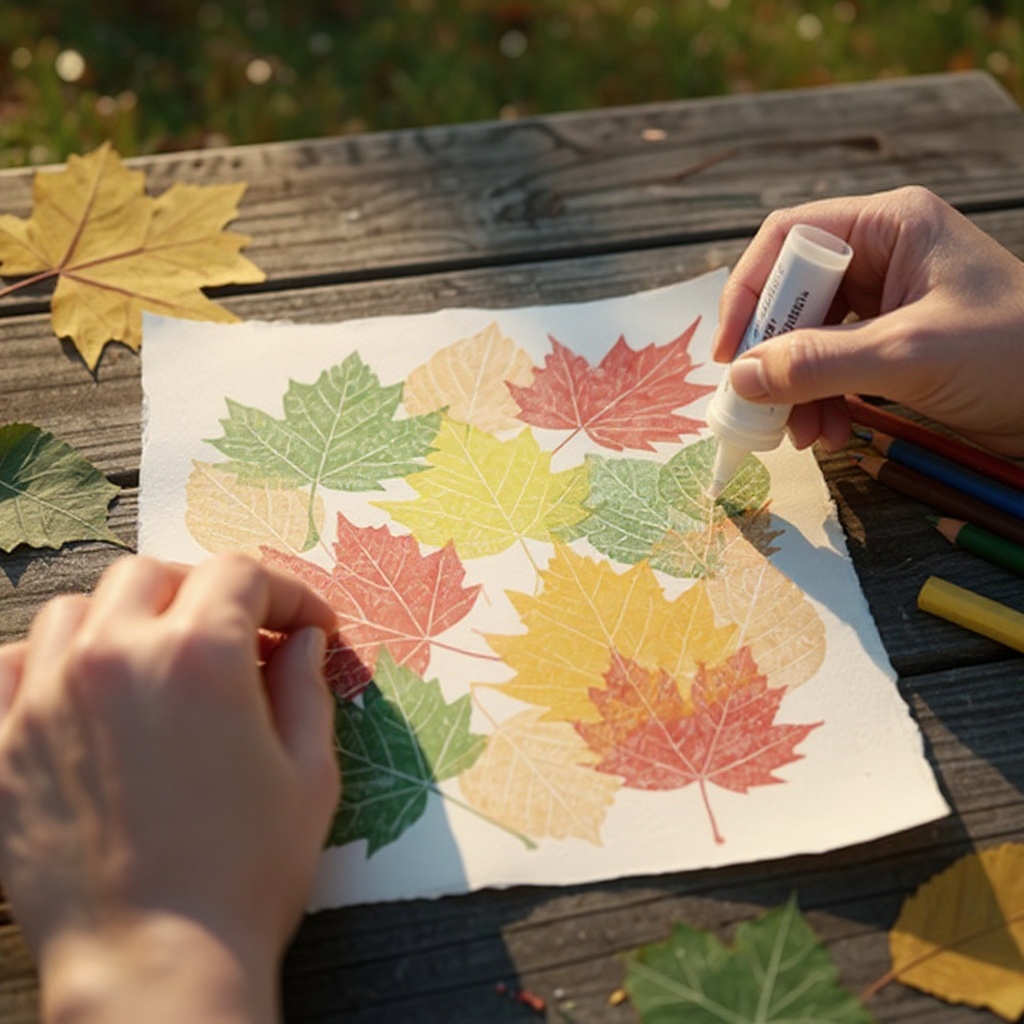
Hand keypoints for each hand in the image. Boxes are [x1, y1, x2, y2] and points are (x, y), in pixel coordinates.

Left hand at [0, 554, 338, 1023]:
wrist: (157, 965)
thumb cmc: (248, 874)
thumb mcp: (310, 775)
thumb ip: (308, 690)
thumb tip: (305, 641)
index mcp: (200, 655)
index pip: (243, 573)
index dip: (289, 591)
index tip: (309, 626)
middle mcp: (117, 657)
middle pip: (156, 575)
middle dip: (207, 592)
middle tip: (240, 635)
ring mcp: (48, 698)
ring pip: (80, 609)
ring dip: (128, 617)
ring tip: (159, 658)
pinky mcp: (3, 746)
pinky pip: (11, 665)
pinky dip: (49, 660)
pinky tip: (82, 689)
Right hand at [712, 185, 1023, 455]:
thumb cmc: (1014, 354)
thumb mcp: (909, 355)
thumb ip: (820, 363)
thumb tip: (740, 376)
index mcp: (889, 225)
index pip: (788, 240)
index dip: (749, 291)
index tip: (731, 352)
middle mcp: (882, 257)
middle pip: (792, 296)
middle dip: (774, 356)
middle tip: (759, 405)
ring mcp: (886, 304)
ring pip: (807, 340)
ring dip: (796, 390)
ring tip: (805, 435)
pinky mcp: (892, 347)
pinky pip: (833, 369)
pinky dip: (822, 403)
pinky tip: (832, 435)